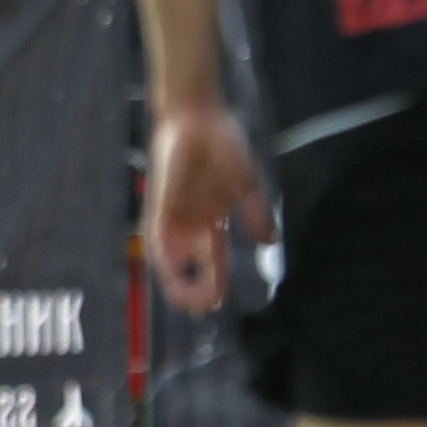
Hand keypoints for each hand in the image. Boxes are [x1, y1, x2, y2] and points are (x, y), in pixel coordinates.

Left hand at [144, 101, 269, 316]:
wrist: (197, 118)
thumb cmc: (221, 146)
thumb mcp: (245, 184)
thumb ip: (256, 213)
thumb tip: (270, 243)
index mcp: (211, 221)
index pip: (212, 261)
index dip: (214, 281)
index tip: (221, 301)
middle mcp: (190, 224)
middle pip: (190, 267)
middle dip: (196, 289)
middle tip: (207, 307)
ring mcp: (174, 215)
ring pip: (170, 260)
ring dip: (177, 281)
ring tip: (189, 302)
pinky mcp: (161, 204)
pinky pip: (156, 238)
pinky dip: (164, 256)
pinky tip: (172, 271)